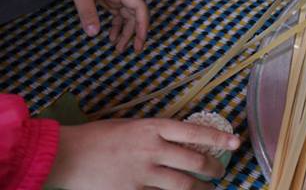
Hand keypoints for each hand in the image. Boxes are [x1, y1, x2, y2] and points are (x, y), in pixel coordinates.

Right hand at [47, 118, 240, 189]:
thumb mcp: (130, 126)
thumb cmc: (96, 137)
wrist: (65, 156)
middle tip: (220, 172)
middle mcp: (152, 149)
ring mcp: (142, 173)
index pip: (195, 132)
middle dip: (213, 169)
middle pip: (194, 162)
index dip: (218, 138)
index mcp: (152, 127)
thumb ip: (154, 133)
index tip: (235, 142)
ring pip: (182, 185)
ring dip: (200, 189)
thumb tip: (176, 140)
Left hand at [53, 0, 148, 52]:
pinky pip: (116, 15)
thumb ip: (87, 12)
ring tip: (119, 49)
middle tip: (132, 51)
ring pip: (126, 17)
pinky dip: (116, 27)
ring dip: (125, 32)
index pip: (139, 7)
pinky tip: (110, 37)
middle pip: (134, 15)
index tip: (140, 41)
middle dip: (135, 33)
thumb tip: (94, 34)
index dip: (143, 24)